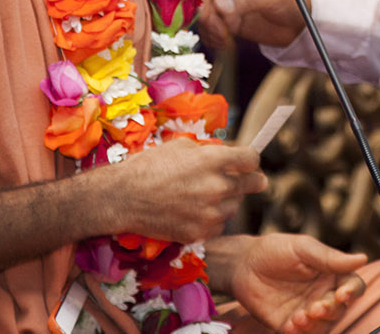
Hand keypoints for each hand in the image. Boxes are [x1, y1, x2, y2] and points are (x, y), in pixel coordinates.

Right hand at [105, 139, 265, 243]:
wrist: (123, 197)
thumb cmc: (149, 165)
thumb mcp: (181, 146)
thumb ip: (209, 151)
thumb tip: (228, 156)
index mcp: (213, 160)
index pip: (251, 160)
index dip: (251, 160)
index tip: (249, 163)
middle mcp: (216, 187)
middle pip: (253, 184)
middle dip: (253, 181)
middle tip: (256, 182)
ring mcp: (209, 212)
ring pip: (234, 207)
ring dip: (227, 201)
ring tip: (207, 196)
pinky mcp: (199, 232)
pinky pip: (218, 225)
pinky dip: (212, 219)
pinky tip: (195, 212)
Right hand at [199, 0, 310, 48]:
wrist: (305, 21)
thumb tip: (218, 4)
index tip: (203, 12)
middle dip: (203, 15)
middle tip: (217, 30)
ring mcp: (227, 5)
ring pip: (203, 16)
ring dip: (208, 30)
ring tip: (225, 39)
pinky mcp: (230, 23)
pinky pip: (212, 30)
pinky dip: (213, 38)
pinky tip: (224, 44)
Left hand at [207, 233, 366, 333]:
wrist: (242, 265)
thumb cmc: (275, 250)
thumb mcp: (303, 248)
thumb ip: (330, 258)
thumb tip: (362, 258)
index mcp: (331, 274)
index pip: (353, 286)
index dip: (352, 292)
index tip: (343, 294)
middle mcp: (322, 294)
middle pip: (339, 309)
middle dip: (330, 311)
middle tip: (316, 307)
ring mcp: (306, 310)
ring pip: (322, 325)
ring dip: (315, 325)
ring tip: (300, 316)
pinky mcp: (288, 323)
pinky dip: (299, 333)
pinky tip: (290, 324)